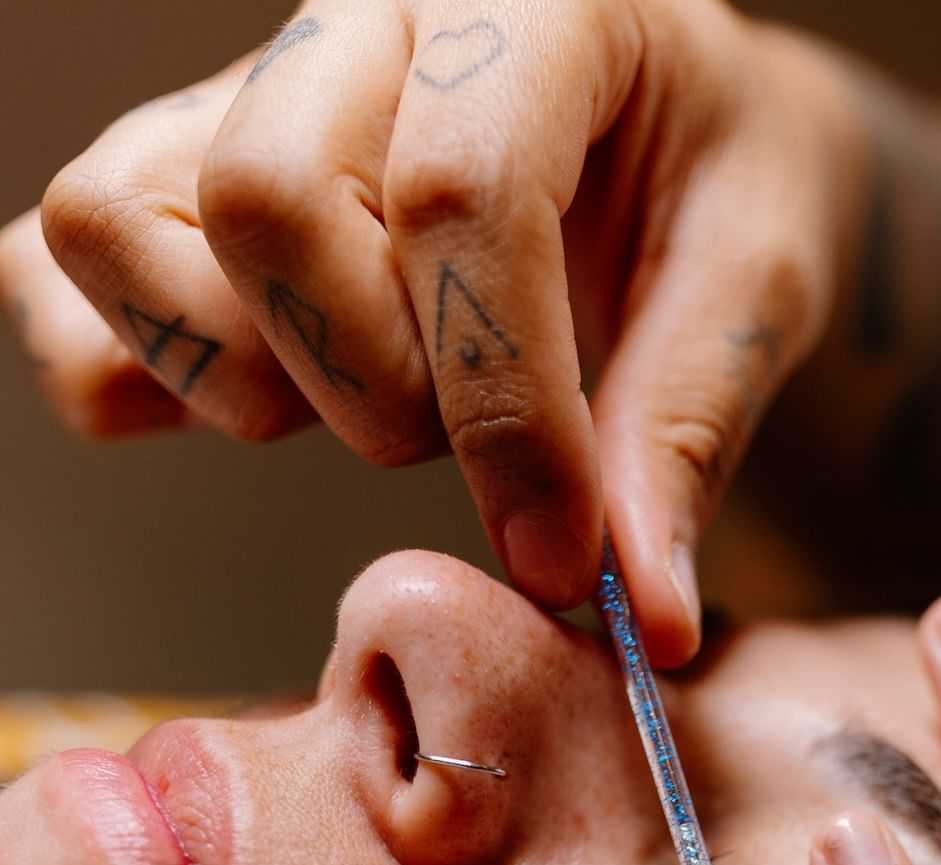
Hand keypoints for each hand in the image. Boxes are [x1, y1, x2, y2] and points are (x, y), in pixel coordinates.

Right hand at [0, 0, 859, 657]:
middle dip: (371, 388)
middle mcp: (359, 11)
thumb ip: (687, 435)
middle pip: (262, 197)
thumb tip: (643, 615)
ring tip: (369, 405)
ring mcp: (239, 84)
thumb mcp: (757, 289)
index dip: (506, 411)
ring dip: (245, 378)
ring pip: (119, 223)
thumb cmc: (711, 192)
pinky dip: (139, 372)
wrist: (664, 138)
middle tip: (460, 434)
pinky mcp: (169, 172)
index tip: (561, 552)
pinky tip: (274, 398)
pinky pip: (54, 273)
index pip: (458, 194)